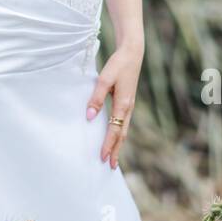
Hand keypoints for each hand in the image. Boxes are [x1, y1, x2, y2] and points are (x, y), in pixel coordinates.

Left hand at [86, 43, 143, 168]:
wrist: (132, 54)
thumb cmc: (118, 65)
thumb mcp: (104, 80)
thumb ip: (96, 99)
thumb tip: (89, 117)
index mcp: (123, 105)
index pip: (114, 130)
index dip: (108, 145)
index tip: (102, 157)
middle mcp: (128, 108)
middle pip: (122, 135)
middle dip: (116, 150)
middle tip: (110, 166)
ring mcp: (129, 106)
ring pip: (123, 130)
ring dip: (118, 144)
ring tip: (113, 157)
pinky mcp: (127, 102)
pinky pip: (123, 123)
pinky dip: (119, 134)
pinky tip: (115, 137)